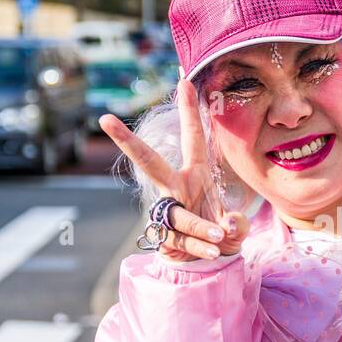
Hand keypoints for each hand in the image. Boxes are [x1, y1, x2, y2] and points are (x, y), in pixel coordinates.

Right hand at [99, 78, 251, 262]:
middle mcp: (178, 188)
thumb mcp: (235, 225)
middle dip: (128, 142)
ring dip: (201, 226)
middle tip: (104, 120)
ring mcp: (170, 212)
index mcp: (196, 174)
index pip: (193, 139)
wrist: (202, 260)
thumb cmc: (218, 232)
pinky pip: (186, 242)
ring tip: (220, 235)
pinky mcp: (167, 238)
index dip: (189, 111)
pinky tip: (215, 253)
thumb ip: (236, 224)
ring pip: (181, 216)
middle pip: (149, 162)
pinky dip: (202, 248)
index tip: (184, 80)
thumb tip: (228, 223)